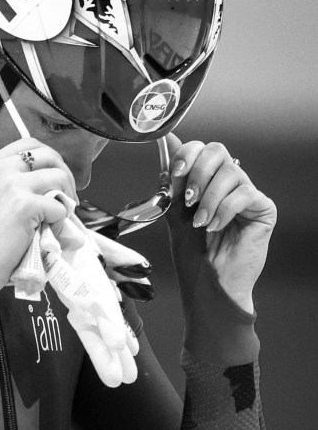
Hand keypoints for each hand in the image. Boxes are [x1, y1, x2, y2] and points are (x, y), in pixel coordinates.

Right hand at [0, 138, 76, 293]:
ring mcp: (13, 186)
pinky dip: (61, 219)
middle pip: (49, 155)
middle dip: (64, 174)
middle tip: (67, 195)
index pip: (28, 145)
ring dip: (66, 196)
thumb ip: (2, 187)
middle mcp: (1, 170)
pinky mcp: (26, 206)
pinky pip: (58, 206)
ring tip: (62, 214)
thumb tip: (34, 190)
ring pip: (58, 177)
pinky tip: (51, 230)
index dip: (47, 160)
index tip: (52, 177)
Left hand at [166, 134, 276, 310]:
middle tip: (188, 199)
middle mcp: (228, 184)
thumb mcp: (176, 215)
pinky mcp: (263, 209)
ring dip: (209, 198)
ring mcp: (246, 195)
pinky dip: (224, 210)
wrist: (208, 285)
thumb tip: (167, 144)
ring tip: (201, 222)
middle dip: (198, 172)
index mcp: (207, 181)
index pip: (202, 149)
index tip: (175, 172)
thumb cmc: (193, 255)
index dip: (188, 154)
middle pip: (218, 151)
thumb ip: (173, 183)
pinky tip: (216, 227)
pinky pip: (245, 193)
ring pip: (230, 172)